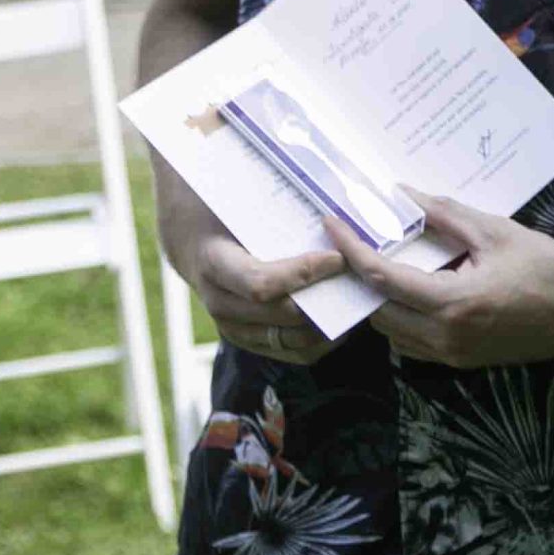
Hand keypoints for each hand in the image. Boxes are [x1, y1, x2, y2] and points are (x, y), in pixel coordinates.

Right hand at [176, 216, 344, 365]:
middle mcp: (219, 302)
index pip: (260, 282)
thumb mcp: (236, 203)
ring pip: (288, 339)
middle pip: (280, 314)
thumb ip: (270, 206)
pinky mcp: (248, 340)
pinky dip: (319, 339)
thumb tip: (321, 206)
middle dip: (324, 298)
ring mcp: (232, 326)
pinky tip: (341, 317)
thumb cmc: (224, 215)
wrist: (194, 243)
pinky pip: (289, 351)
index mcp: (214, 263)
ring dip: (326, 323)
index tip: (338, 257)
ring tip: (356, 300)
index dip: (302, 274)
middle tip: (359, 280)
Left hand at [326, 189, 553, 368]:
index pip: (383, 278)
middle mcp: (446, 337)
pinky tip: (417, 291)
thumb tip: (404, 195)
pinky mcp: (462, 361)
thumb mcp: (495, 232)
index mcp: (453, 303)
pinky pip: (414, 343)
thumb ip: (445, 214)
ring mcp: (453, 355)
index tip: (333, 224)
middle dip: (362, 278)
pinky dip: (404, 318)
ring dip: (382, 302)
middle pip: (378, 311)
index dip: (352, 249)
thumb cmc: (547, 266)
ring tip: (387, 265)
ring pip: (392, 333)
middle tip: (357, 243)